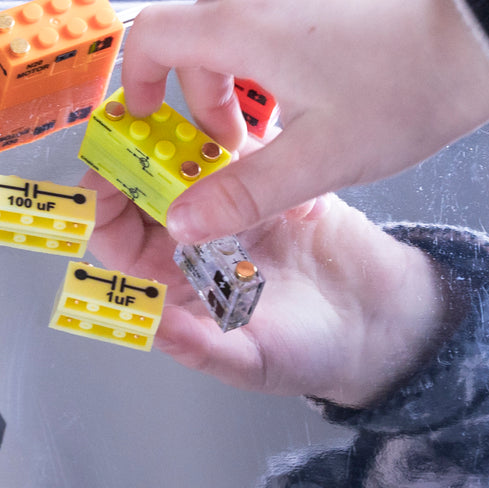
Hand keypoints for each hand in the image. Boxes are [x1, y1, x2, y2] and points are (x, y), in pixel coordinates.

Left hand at [83, 168, 453, 408]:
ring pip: (191, 158)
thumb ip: (200, 346)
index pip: (117, 235)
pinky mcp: (271, 178)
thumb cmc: (311, 353)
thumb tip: (150, 326)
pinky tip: (245, 133)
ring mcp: (230, 202)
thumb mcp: (252, 361)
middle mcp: (191, 236)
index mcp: (170, 278)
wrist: (383, 324)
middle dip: (141, 158)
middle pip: (144, 186)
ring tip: (194, 126)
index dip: (105, 206)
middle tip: (147, 134)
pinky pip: (244, 148)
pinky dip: (240, 138)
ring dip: (189, 140)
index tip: (106, 179)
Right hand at [121, 0, 488, 243]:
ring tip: (299, 96)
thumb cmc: (406, 93)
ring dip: (251, 54)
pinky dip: (286, 18)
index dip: (136, 76)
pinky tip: (329, 51)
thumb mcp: (319, 160)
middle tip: (251, 137)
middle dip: (213, 88)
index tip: (149, 112)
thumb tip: (179, 223)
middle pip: (200, 32)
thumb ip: (241, 192)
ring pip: (241, 7)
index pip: (150, 36)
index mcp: (243, 24)